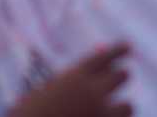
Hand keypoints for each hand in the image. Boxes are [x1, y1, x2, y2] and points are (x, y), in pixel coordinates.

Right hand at [10, 44, 132, 116]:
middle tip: (123, 75)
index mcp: (75, 76)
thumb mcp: (44, 93)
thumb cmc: (28, 115)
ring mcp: (101, 114)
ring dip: (123, 107)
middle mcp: (93, 92)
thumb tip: (80, 78)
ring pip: (128, 106)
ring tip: (121, 107)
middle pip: (121, 76)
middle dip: (120, 76)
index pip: (104, 57)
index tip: (129, 46)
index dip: (118, 50)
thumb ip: (66, 84)